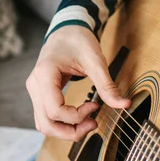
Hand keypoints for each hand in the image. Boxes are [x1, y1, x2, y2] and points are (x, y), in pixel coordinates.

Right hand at [26, 26, 130, 141]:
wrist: (67, 30)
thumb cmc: (78, 40)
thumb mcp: (95, 61)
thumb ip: (107, 85)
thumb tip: (124, 105)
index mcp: (45, 74)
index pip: (55, 110)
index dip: (77, 115)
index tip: (95, 106)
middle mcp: (35, 84)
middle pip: (46, 124)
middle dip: (71, 131)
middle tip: (92, 124)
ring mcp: (35, 90)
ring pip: (44, 125)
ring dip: (65, 131)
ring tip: (87, 123)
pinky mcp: (39, 94)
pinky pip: (45, 118)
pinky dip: (61, 124)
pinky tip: (78, 117)